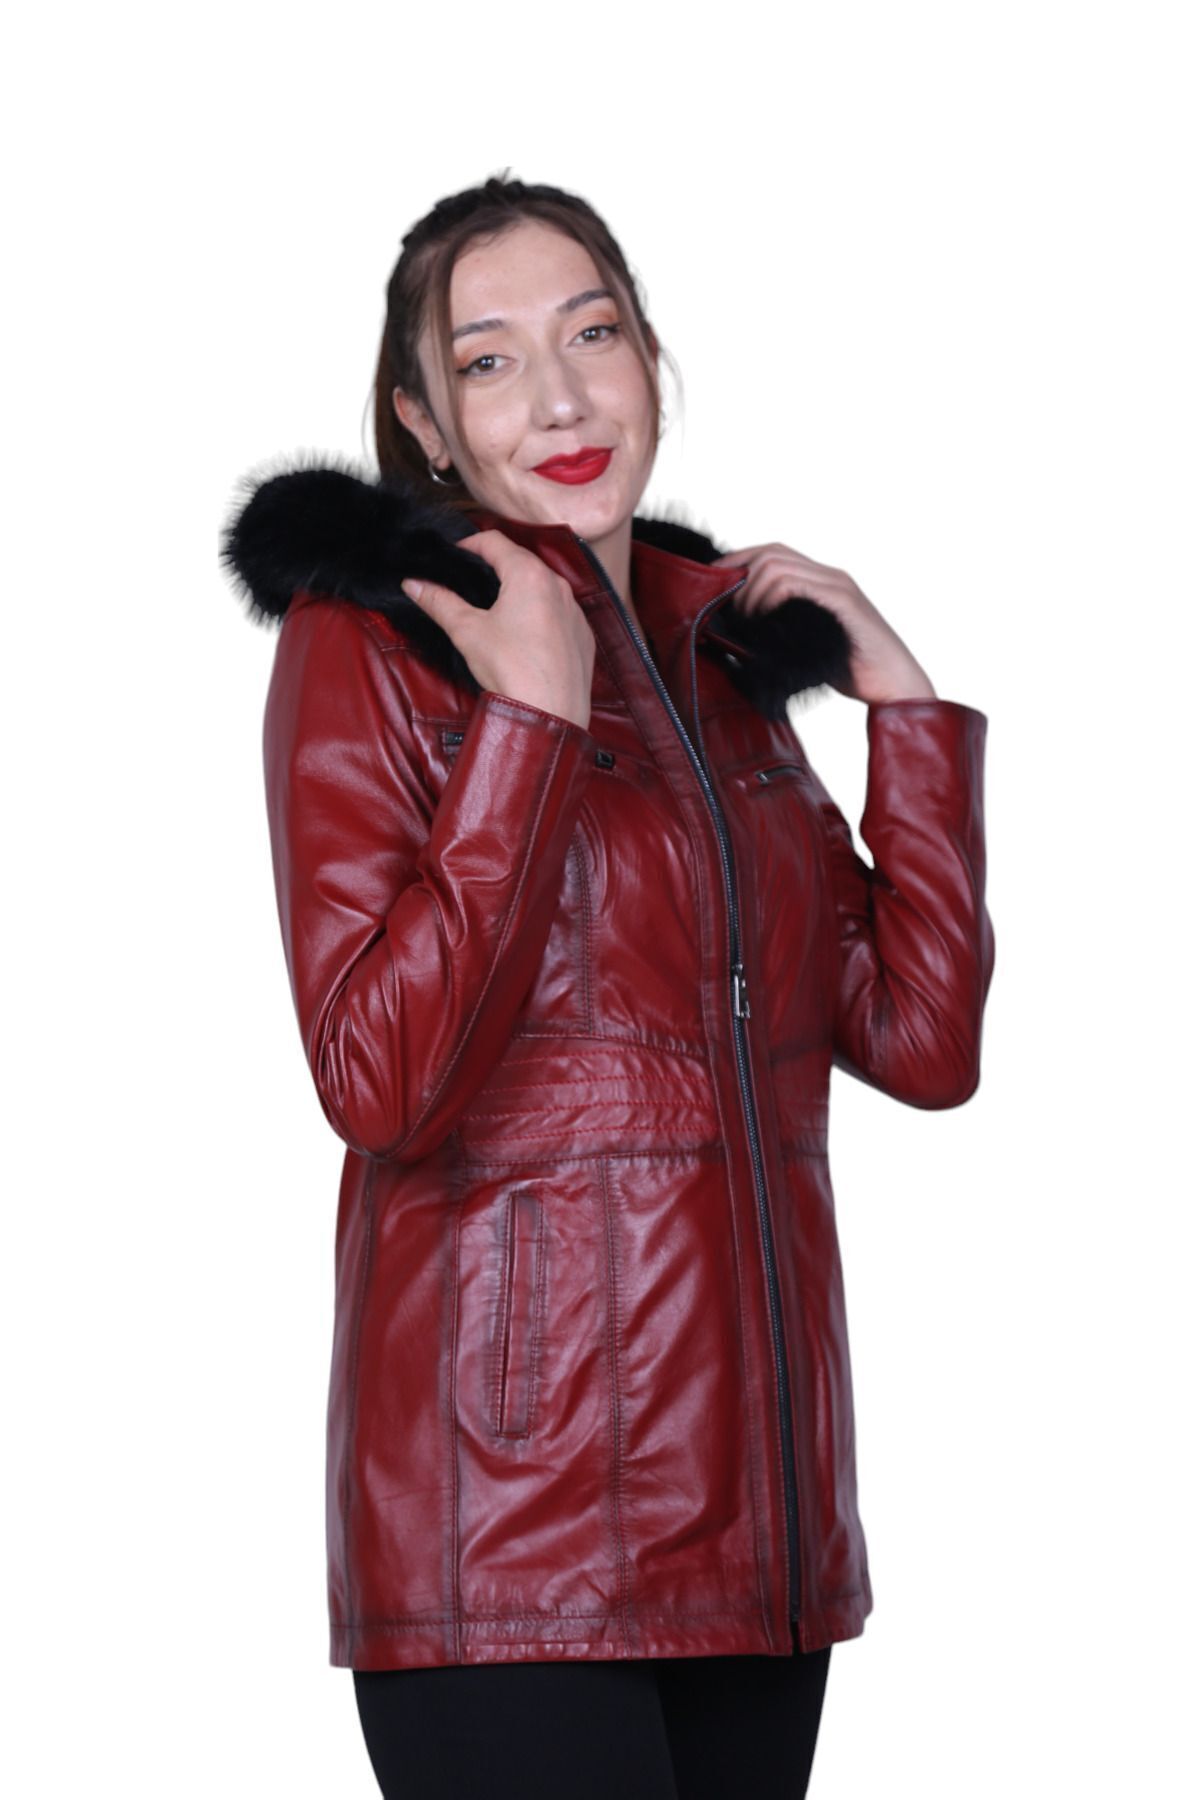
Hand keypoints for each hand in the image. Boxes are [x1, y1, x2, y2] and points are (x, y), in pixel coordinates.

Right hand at [400, 530, 595, 730]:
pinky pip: (559, 613)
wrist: (550, 714)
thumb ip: (439, 602)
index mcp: (529, 575)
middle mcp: (558, 585)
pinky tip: (524, 636)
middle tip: (470, 582)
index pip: (494, 541)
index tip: (454, 558)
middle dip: (494, 566)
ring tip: (495, 609)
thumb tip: (413, 584)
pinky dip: (540, 614)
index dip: (469, 544)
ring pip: (542, 586)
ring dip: (519, 589)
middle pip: (521, 561)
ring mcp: (574, 610)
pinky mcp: (582, 635)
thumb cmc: (511, 670)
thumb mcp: (467, 631)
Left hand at [712, 542, 936, 705]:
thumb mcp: (806, 644)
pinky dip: (772, 599)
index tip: (712, 580)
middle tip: (732, 611)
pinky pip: (796, 586)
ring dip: (752, 592)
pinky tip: (765, 622)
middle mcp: (830, 576)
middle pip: (771, 552)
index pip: (772, 552)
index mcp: (822, 582)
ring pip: (778, 566)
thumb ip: (781, 629)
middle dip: (740, 577)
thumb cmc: (851, 671)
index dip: (738, 560)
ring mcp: (838, 586)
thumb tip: (738, 633)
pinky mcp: (843, 602)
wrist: (894, 685)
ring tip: (749, 621)